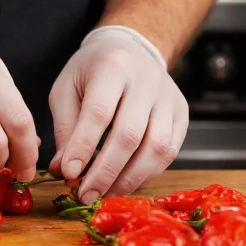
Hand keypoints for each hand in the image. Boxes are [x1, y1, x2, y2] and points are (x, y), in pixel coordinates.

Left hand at [48, 26, 187, 203]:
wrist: (129, 50)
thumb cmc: (91, 72)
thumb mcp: (67, 89)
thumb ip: (65, 128)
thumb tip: (63, 169)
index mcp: (112, 66)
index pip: (99, 112)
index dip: (84, 147)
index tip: (69, 174)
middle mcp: (147, 79)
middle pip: (130, 134)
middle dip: (106, 171)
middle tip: (86, 194)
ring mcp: (169, 97)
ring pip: (156, 147)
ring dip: (129, 179)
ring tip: (105, 194)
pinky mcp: (182, 113)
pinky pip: (170, 152)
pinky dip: (147, 174)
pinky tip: (126, 183)